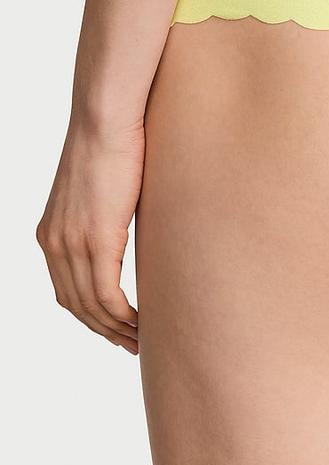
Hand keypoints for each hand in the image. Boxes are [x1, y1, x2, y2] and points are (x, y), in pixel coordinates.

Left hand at [36, 116, 144, 353]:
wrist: (105, 120)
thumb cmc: (111, 144)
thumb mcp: (100, 190)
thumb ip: (103, 216)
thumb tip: (125, 227)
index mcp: (51, 233)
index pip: (66, 290)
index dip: (89, 316)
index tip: (115, 328)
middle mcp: (54, 243)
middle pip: (75, 305)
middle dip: (102, 331)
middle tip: (131, 344)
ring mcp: (72, 243)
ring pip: (90, 306)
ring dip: (115, 329)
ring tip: (141, 339)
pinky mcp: (96, 239)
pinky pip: (106, 295)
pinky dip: (122, 316)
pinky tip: (140, 323)